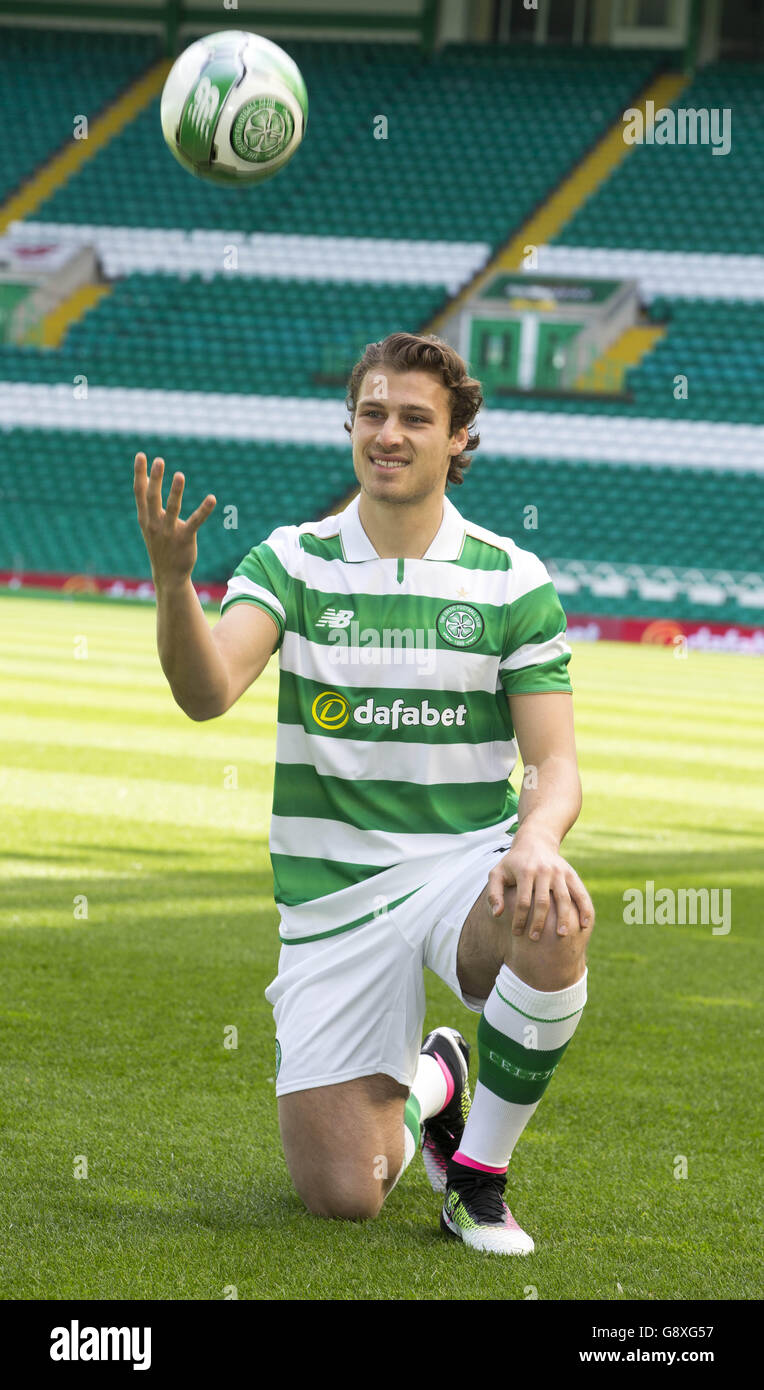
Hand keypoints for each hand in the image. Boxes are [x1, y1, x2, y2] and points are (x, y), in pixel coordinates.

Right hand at [133, 453, 215, 588]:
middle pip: (153, 498)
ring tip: (180, 475)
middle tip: (159, 460)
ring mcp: (168, 532)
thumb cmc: (160, 545)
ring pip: (172, 508)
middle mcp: (154, 524)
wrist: (168, 575)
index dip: (140, 474)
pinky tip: (212, 498)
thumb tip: (148, 478)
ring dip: (175, 491)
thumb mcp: (149, 524)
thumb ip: (148, 503)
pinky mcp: (184, 539)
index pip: (140, 492)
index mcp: (145, 518)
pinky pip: (195, 522)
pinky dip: (204, 510)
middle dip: (156, 479)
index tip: (141, 455)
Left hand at [487, 830, 593, 940]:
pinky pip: (580, 893)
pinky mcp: (571, 873)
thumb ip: (494, 893)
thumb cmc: (513, 863)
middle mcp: (544, 871)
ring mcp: (559, 872)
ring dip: (564, 918)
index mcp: (525, 871)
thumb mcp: (497, 873)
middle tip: (534, 939)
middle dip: (539, 922)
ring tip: (562, 936)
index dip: (519, 919)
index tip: (516, 933)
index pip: (522, 901)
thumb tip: (497, 914)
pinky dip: (585, 908)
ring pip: (563, 898)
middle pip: (543, 902)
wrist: (535, 841)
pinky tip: (585, 924)